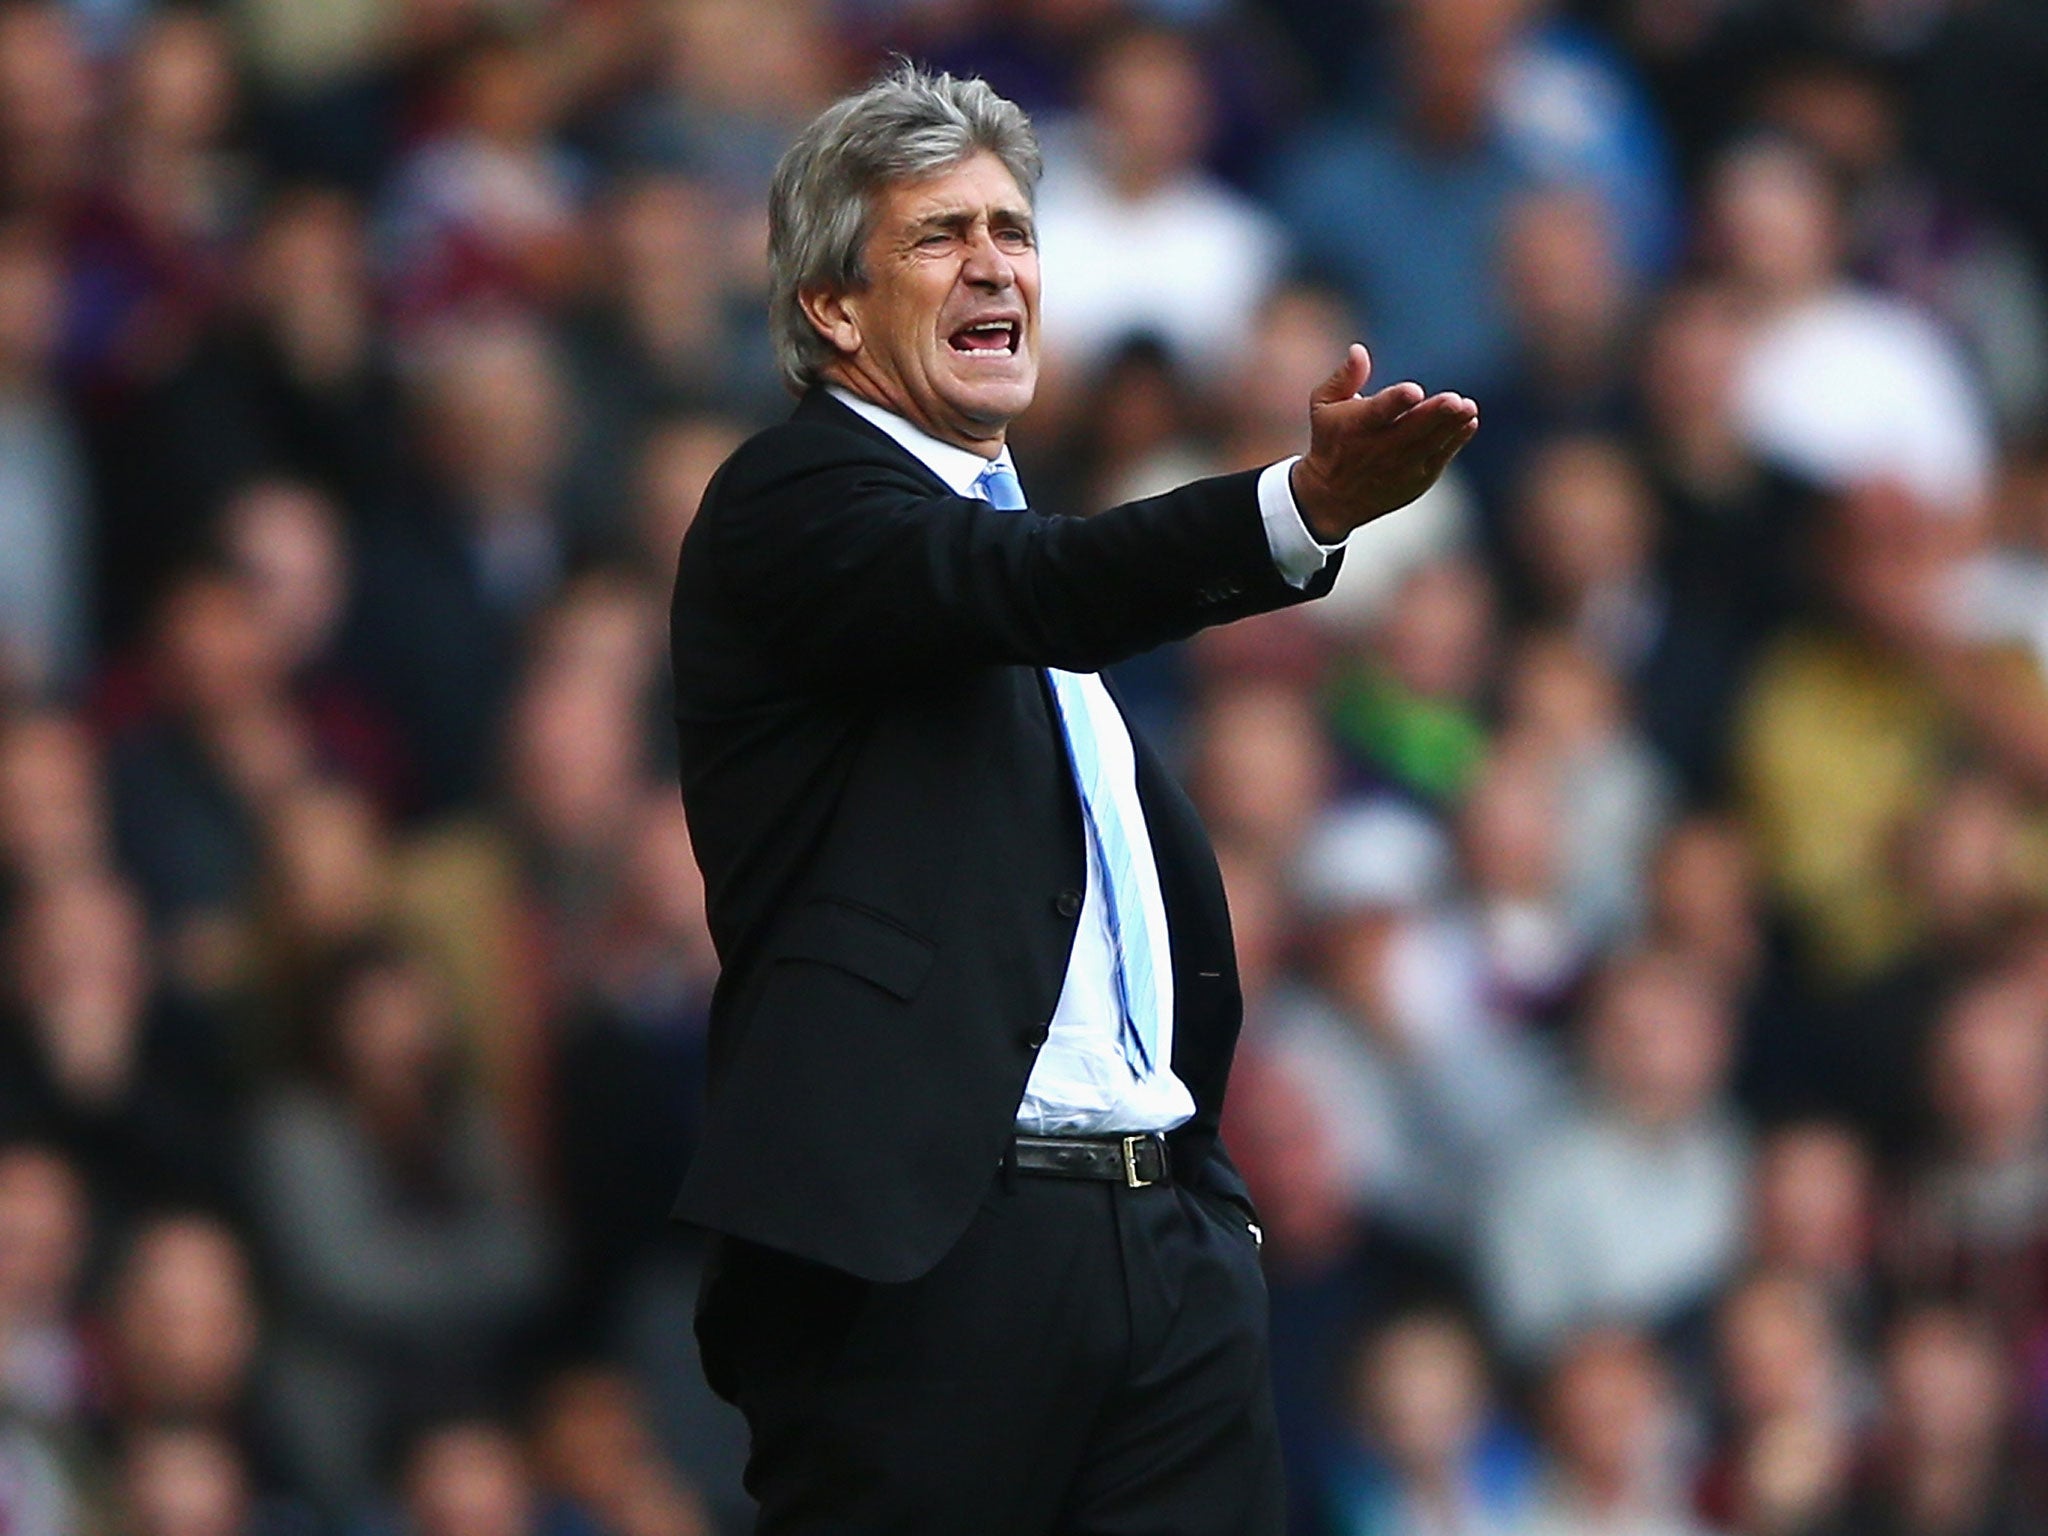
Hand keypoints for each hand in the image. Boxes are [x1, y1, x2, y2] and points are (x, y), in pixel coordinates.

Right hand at [1288, 345, 1478, 543]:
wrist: (1332, 497)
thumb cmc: (1330, 440)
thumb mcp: (1323, 406)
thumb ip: (1344, 377)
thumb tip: (1359, 350)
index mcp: (1356, 426)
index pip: (1378, 412)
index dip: (1396, 401)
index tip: (1413, 391)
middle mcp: (1379, 449)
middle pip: (1411, 429)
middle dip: (1433, 415)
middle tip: (1454, 400)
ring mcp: (1400, 467)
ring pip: (1430, 443)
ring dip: (1451, 425)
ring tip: (1468, 408)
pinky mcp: (1416, 479)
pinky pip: (1440, 457)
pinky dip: (1456, 440)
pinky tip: (1468, 422)